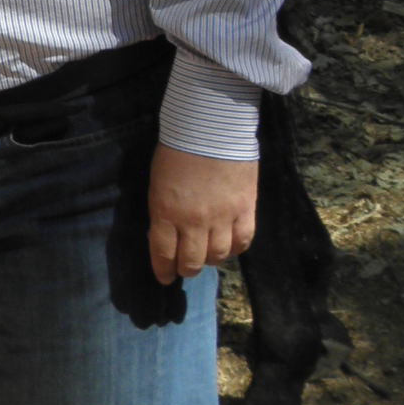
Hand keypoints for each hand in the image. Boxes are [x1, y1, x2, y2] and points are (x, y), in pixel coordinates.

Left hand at [148, 144, 256, 283]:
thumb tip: (167, 233)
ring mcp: (223, 217)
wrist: (211, 127)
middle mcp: (194, 222)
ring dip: (211, 259)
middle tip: (185, 267)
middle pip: (192, 261)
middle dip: (186, 269)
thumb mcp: (158, 184)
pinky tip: (230, 245)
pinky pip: (244, 241)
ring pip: (218, 255)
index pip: (163, 254)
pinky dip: (236, 249)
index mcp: (166, 212)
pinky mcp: (246, 209)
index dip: (164, 270)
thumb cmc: (176, 150)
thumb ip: (163, 211)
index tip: (165, 277)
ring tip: (207, 254)